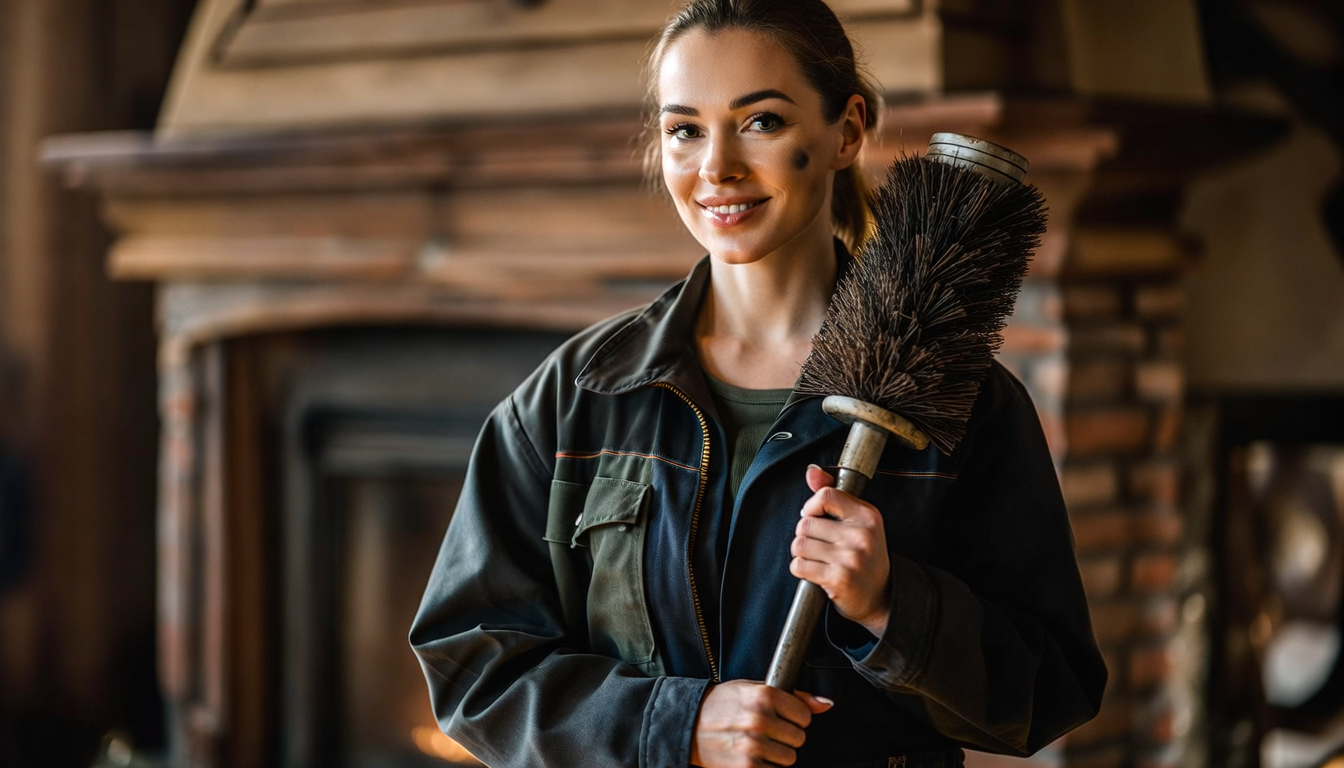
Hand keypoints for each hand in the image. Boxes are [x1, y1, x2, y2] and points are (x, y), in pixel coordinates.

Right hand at [691, 680, 832, 766]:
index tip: (780, 718)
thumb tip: (825, 704)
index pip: (804, 716)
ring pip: (789, 758)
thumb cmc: (721, 706)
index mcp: (763, 695)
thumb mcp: (753, 689)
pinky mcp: (746, 767)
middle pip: (798, 739)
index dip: (793, 718)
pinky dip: (765, 767)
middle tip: (765, 732)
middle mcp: (759, 719)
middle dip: (785, 737)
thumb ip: (793, 696)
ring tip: (756, 744)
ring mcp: (752, 746)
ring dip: (776, 755)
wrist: (688, 724)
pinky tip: (751, 757)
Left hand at [790, 465, 891, 636]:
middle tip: (818, 545)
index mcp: (868, 516)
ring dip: (801, 553)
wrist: (881, 597)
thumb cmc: (865, 557)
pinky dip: (800, 569)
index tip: (815, 518)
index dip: (811, 507)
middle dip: (804, 535)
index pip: (826, 495)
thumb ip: (833, 496)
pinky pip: (799, 566)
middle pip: (806, 523)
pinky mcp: (838, 579)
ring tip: (817, 559)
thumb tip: (811, 471)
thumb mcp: (857, 522)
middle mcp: (862, 535)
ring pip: (799, 544)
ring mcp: (851, 558)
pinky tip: (815, 572)